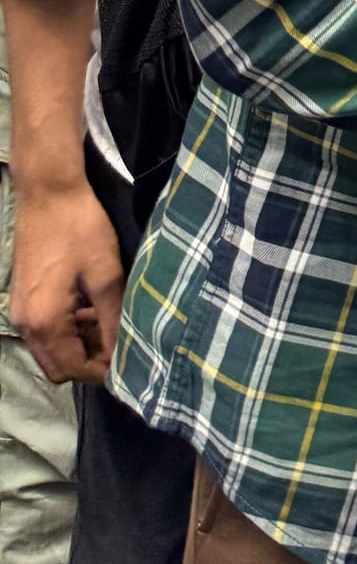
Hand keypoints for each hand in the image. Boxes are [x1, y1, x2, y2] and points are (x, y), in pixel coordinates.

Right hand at [10, 177, 124, 382]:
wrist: (49, 193)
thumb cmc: (80, 229)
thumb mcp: (106, 274)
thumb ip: (112, 318)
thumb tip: (122, 351)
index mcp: (45, 322)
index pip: (73, 368)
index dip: (102, 370)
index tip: (130, 360)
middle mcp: (25, 324)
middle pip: (58, 366)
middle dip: (89, 361)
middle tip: (121, 342)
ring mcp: (19, 312)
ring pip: (50, 350)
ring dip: (79, 345)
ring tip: (110, 321)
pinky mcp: (22, 299)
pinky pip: (44, 330)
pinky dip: (67, 329)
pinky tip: (91, 308)